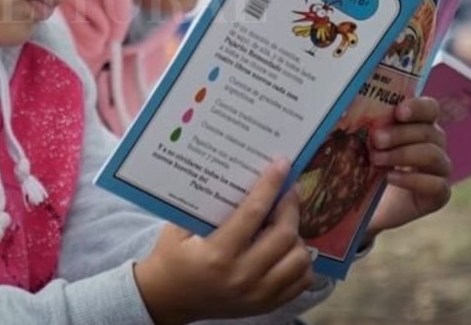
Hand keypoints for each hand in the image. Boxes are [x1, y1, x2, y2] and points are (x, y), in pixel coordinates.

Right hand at [134, 160, 315, 324]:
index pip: (254, 212)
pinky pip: (301, 281)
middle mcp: (242, 276)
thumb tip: (243, 176)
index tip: (282, 164)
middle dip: (291, 206)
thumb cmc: (172, 257)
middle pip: (284, 234)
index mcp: (217, 254)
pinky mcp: (267, 305)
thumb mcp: (180, 227)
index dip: (271, 185)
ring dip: (297, 236)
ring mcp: (258, 294)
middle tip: (289, 190)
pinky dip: (300, 262)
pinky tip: (287, 249)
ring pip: (299, 259)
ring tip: (285, 224)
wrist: (169, 299)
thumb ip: (209, 206)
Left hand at [365, 97, 451, 241]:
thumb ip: (364, 127)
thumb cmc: (360, 167)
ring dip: (403, 154)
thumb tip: (349, 108)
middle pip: (430, 131)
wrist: (357, 205)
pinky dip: (412, 180)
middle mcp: (434, 145)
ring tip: (376, 160)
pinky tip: (390, 177)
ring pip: (434, 155)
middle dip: (400, 133)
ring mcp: (439, 170)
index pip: (430, 109)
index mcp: (419, 125)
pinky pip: (436, 184)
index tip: (398, 112)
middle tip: (375, 139)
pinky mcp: (439, 195)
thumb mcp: (359, 145)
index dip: (417, 107)